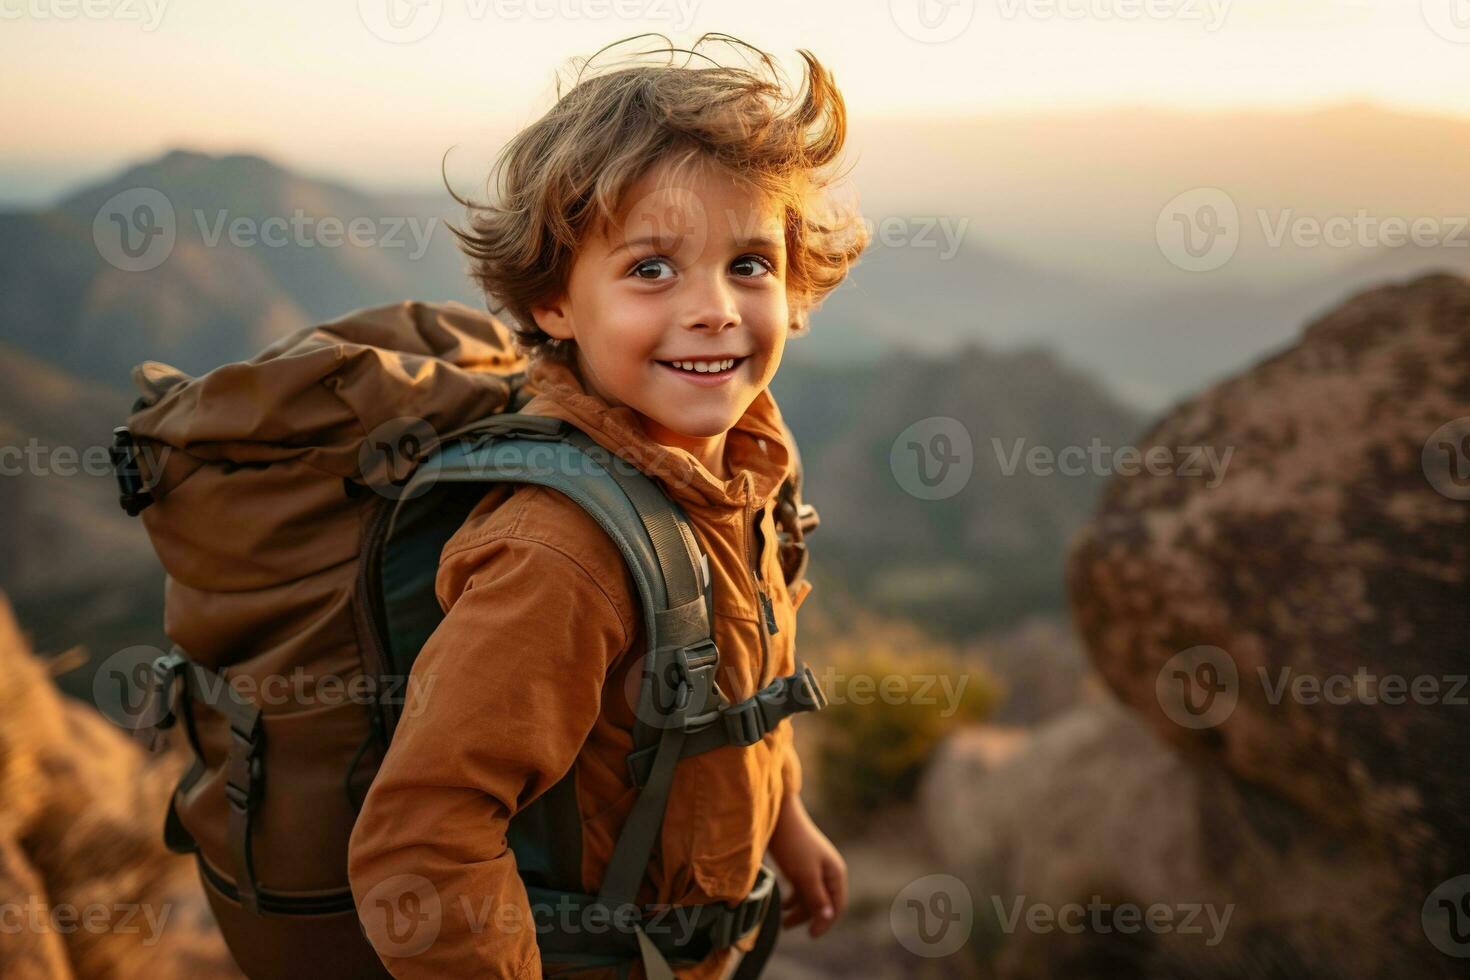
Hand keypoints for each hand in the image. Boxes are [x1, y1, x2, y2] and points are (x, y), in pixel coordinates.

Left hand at [767, 793, 846, 937]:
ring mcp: (814, 867)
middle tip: (786, 926)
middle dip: (807, 916)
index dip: (825, 922)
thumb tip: (828, 918)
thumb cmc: (793, 846)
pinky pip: (801, 887)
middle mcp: (828, 871)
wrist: (778, 816)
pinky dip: (793, 897)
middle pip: (822, 902)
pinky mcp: (801, 863)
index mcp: (835, 873)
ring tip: (782, 919)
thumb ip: (816, 898)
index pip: (836, 906)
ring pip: (810, 895)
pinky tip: (782, 904)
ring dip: (798, 909)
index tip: (810, 935)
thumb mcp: (805, 875)